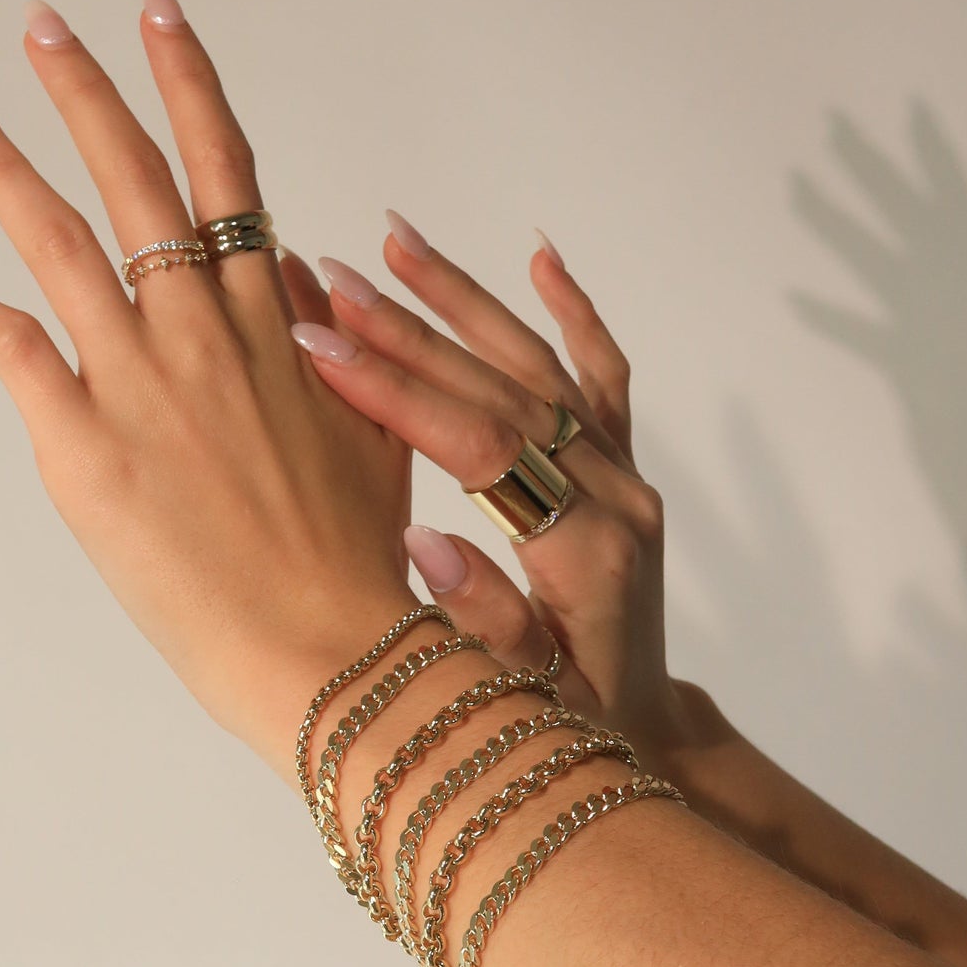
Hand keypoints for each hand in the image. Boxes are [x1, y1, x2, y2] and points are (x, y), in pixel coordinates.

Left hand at [0, 0, 420, 784]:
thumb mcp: (377, 431)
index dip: (189, 82)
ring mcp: (143, 383)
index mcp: (275, 323)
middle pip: (137, 180)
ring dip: (5, 166)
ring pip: (62, 242)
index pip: (226, 171)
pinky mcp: (87, 446)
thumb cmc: (360, 554)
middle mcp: (206, 331)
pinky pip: (12, 350)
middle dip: (87, 90)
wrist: (330, 643)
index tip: (160, 14)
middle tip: (41, 25)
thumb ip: (336, 343)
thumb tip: (298, 273)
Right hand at [279, 216, 695, 764]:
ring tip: (397, 240)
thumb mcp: (521, 699)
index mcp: (587, 551)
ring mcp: (625, 474)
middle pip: (508, 389)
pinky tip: (540, 259)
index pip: (484, 446)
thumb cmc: (570, 725)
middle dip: (412, 333)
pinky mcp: (626, 467)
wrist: (643, 726)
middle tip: (334, 280)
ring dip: (469, 301)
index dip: (400, 393)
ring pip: (545, 364)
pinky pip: (603, 375)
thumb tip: (423, 539)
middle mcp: (616, 496)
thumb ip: (483, 622)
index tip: (322, 347)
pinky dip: (573, 313)